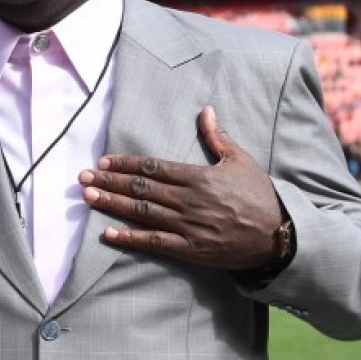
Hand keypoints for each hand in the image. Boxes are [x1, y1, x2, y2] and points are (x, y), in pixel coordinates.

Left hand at [78, 105, 287, 270]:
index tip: (103, 161)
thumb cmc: (260, 196)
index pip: (153, 167)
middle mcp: (189, 200)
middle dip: (109, 182)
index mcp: (199, 176)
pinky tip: (108, 233)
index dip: (125, 164)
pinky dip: (130, 238)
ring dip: (112, 204)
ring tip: (88, 197)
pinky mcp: (191, 250)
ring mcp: (188, 226)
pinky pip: (154, 243)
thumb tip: (206, 110)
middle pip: (140, 189)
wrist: (278, 235)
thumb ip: (218, 137)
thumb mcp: (241, 161)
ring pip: (142, 213)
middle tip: (82, 177)